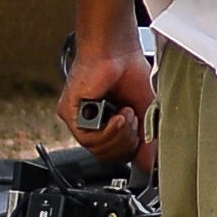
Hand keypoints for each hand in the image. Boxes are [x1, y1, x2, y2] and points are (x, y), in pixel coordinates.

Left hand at [60, 27, 153, 171]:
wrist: (117, 51)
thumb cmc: (130, 72)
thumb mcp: (147, 111)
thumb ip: (147, 141)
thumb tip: (147, 165)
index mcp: (107, 125)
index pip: (116, 156)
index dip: (131, 150)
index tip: (142, 136)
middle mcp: (91, 125)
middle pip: (108, 157)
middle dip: (127, 143)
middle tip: (135, 120)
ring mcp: (79, 120)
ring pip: (97, 150)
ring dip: (120, 134)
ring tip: (126, 113)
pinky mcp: (69, 113)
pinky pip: (88, 139)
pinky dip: (108, 130)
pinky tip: (117, 114)